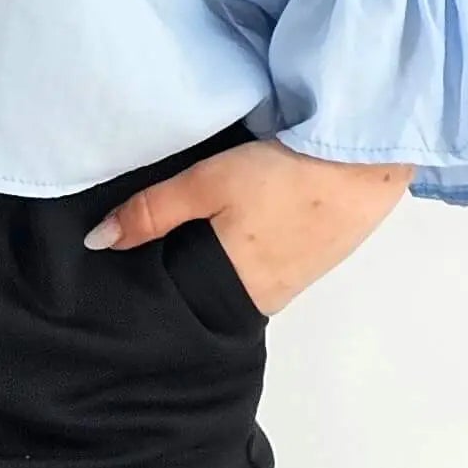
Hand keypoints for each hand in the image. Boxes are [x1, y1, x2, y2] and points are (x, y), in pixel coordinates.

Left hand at [83, 137, 413, 315]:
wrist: (370, 159)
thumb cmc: (286, 173)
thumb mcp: (209, 183)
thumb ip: (152, 212)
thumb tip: (97, 242)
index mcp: (233, 294)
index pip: (177, 308)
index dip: (151, 288)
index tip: (124, 268)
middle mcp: (264, 301)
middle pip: (206, 299)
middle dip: (181, 276)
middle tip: (152, 242)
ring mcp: (293, 283)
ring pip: (236, 283)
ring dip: (216, 262)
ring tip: (194, 228)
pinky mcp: (314, 261)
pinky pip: (265, 268)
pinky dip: (247, 251)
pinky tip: (242, 222)